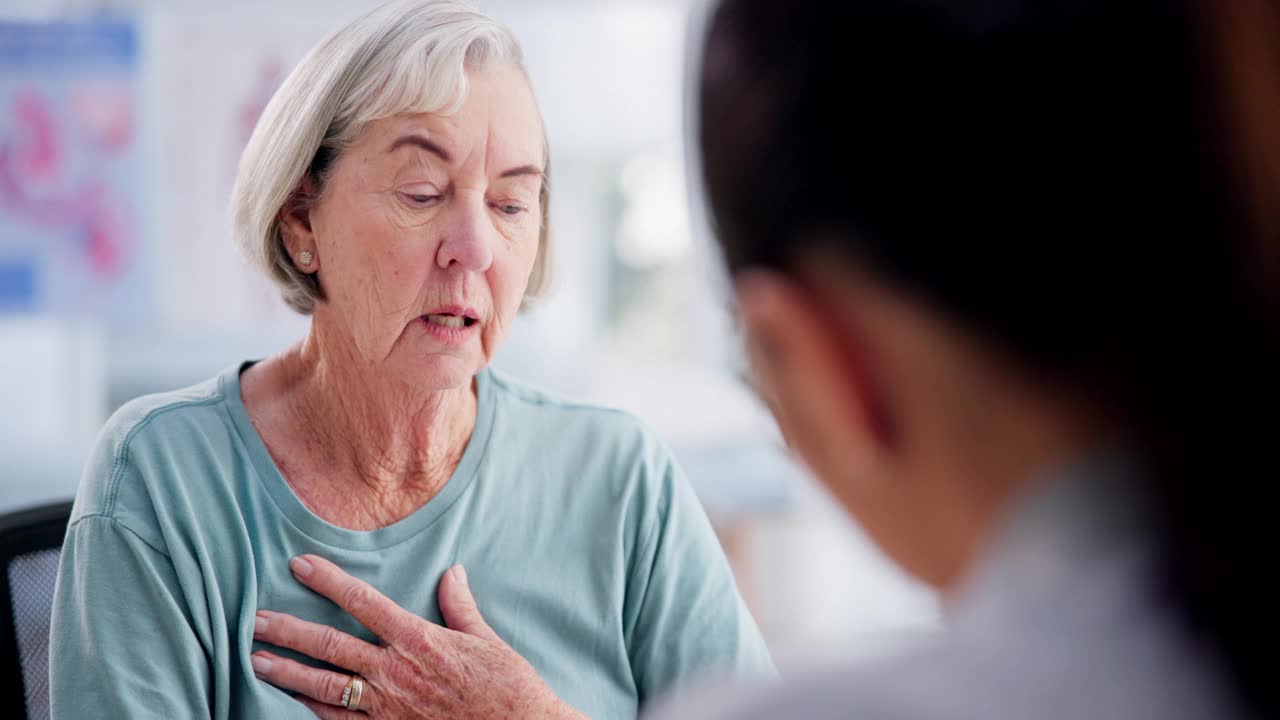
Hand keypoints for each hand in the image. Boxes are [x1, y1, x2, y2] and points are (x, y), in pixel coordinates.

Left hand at [251, 555, 587, 718]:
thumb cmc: (507, 688)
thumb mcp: (487, 640)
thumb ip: (461, 606)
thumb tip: (452, 572)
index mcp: (418, 640)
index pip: (363, 601)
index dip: (328, 580)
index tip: (299, 564)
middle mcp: (395, 671)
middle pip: (330, 645)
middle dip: (289, 630)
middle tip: (255, 619)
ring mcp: (386, 707)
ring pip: (324, 686)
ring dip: (287, 671)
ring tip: (255, 659)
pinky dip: (309, 710)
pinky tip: (289, 700)